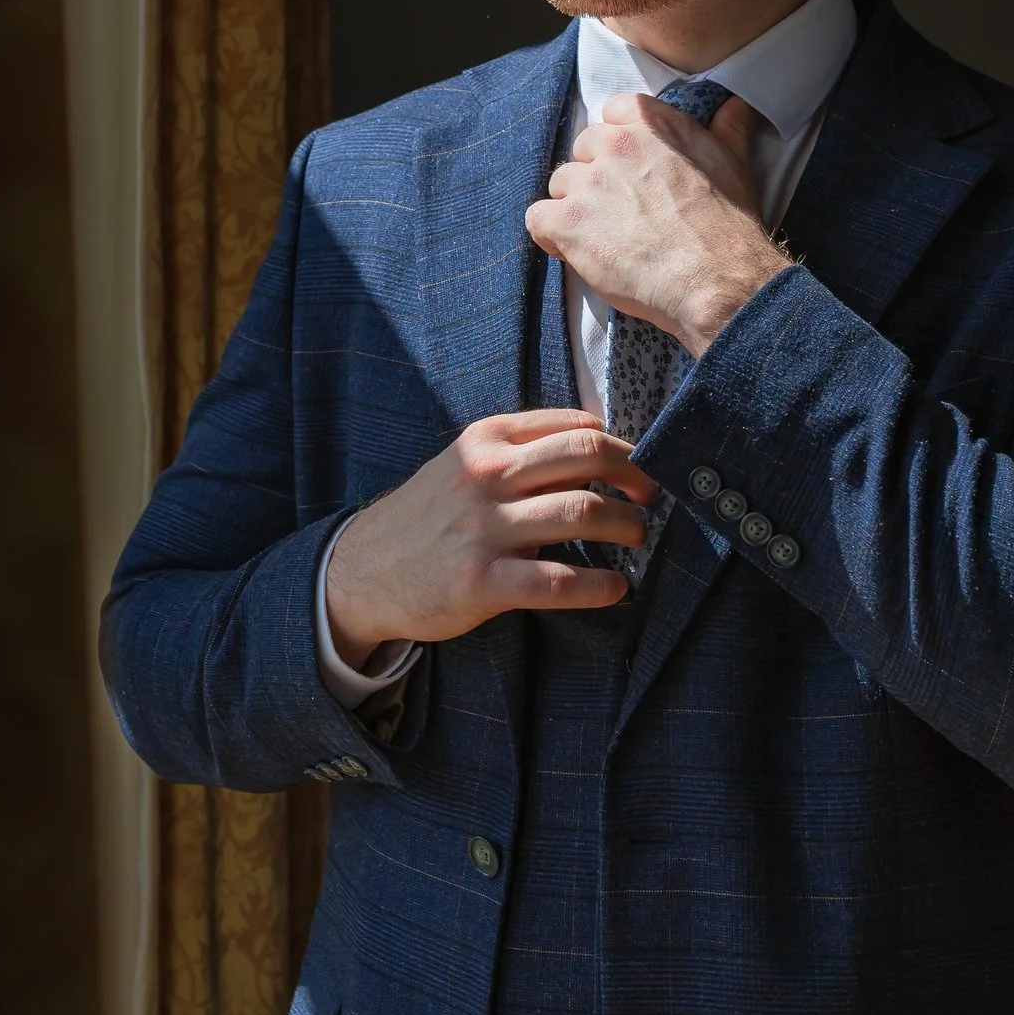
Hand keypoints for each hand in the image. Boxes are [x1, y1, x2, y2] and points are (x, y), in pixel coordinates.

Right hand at [323, 408, 658, 661]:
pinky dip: (601, 586)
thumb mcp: (462, 465)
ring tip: (637, 540)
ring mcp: (484, 529)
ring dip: (627, 528)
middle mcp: (486, 476)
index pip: (574, 426)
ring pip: (583, 514)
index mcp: (485, 440)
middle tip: (652, 498)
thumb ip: (518, 452)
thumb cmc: (427, 517)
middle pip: (588, 457)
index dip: (622, 445)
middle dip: (636, 476)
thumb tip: (597, 445)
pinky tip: (616, 588)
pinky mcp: (483, 582)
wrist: (362, 572)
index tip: (641, 465)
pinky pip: (560, 582)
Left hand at [524, 91, 790, 355]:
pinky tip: (572, 251)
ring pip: (560, 184)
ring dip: (574, 208)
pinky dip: (549, 235)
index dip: (617, 144)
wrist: (716, 280)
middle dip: (596, 177)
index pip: (614, 112)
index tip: (629, 169)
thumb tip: (734, 107)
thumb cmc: (727, 225)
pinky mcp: (568, 221)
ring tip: (603, 237)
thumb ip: (727, 129)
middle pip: (583, 149)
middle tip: (620, 211)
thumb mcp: (734, 164)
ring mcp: (589, 182)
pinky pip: (537, 218)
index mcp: (653, 125)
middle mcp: (617, 144)